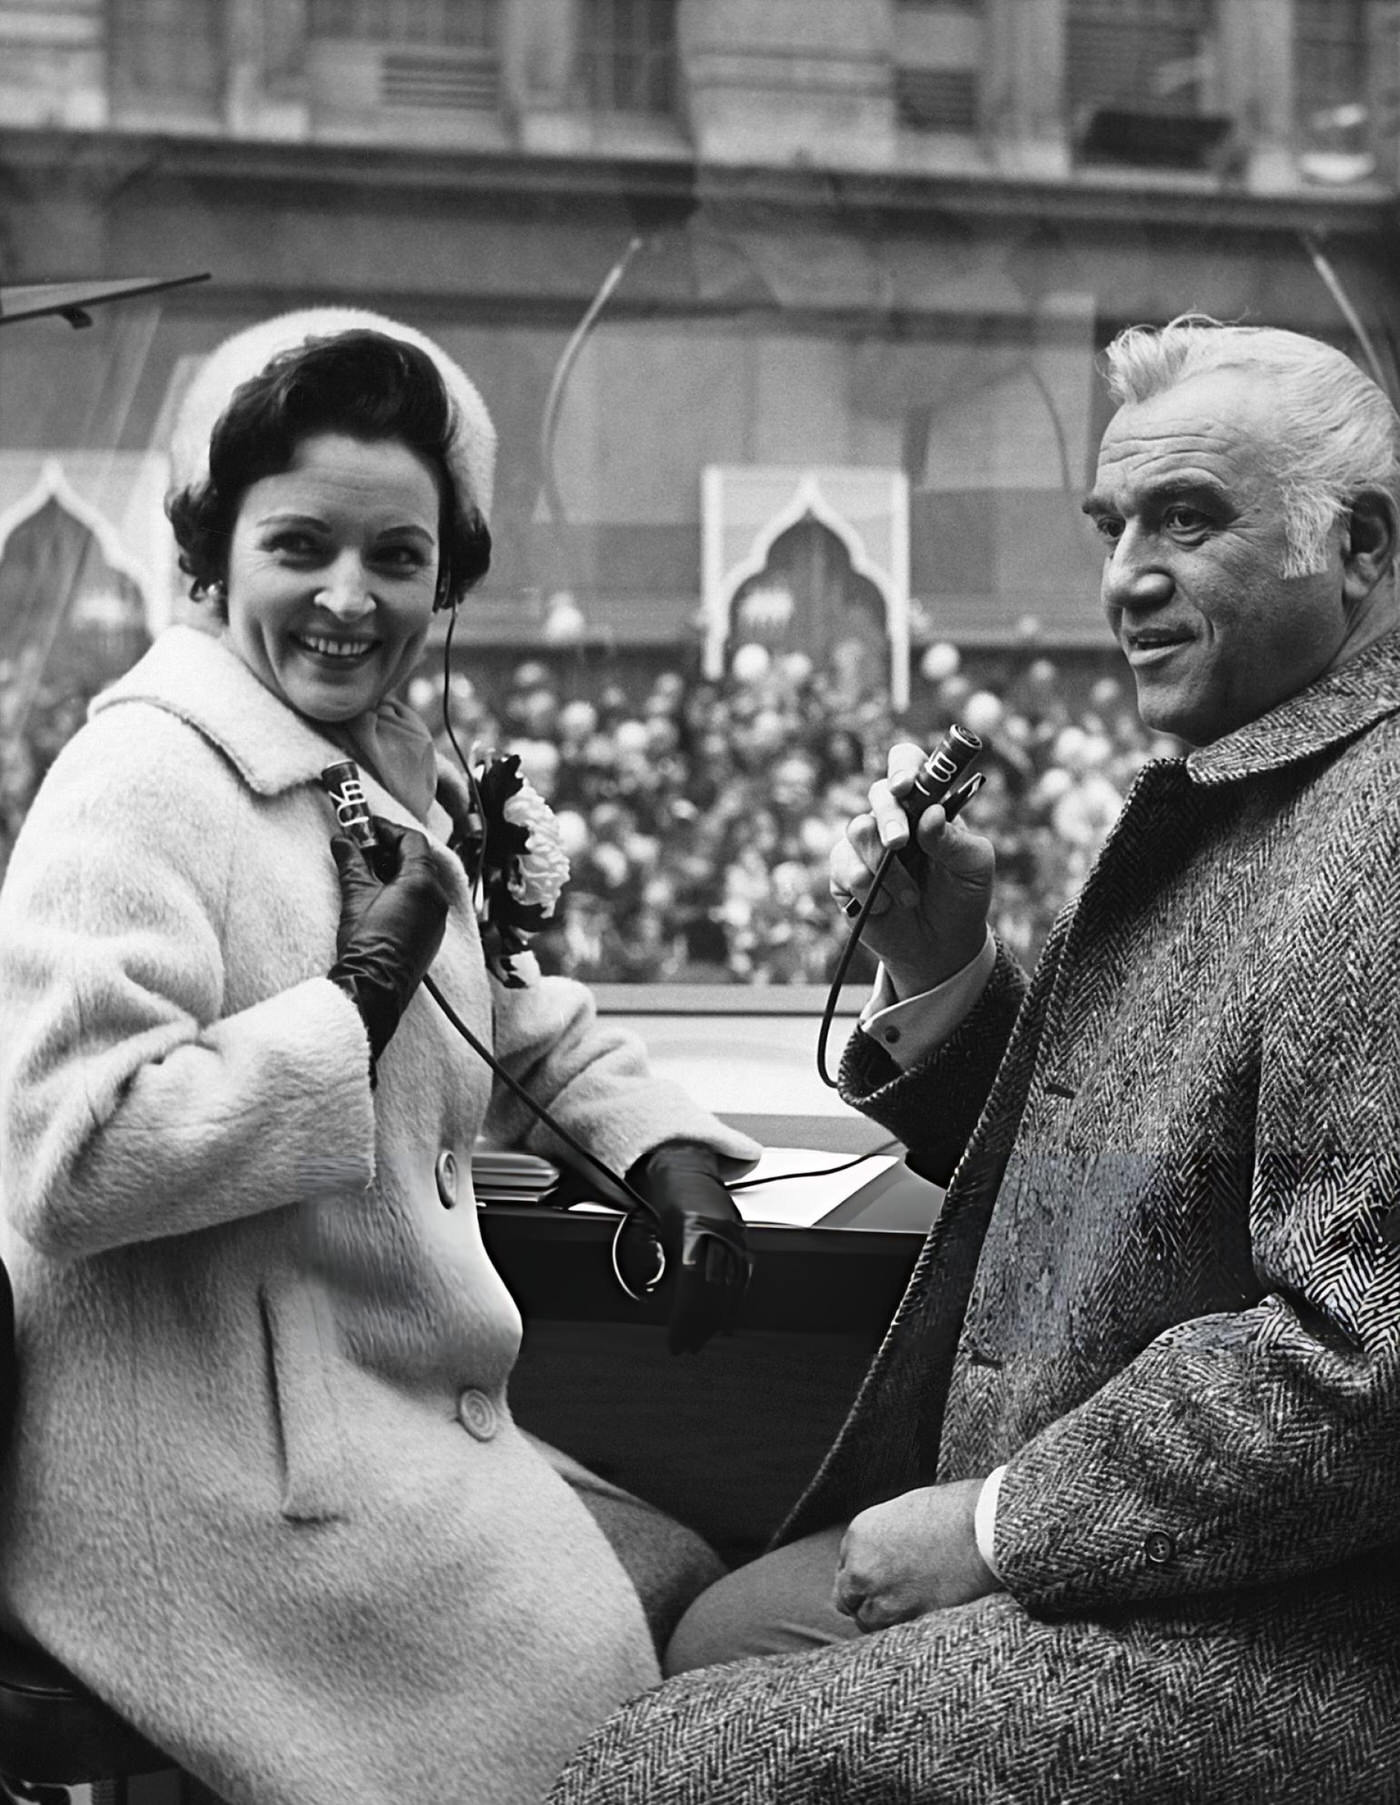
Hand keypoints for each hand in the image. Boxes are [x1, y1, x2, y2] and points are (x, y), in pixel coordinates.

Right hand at [329, 819, 449, 1073]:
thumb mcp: (355, 896)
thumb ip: (351, 863)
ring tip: (366, 873)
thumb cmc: (367, 944)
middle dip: (389, 851)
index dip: (387, 831)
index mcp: (423, 884)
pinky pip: (421, 904)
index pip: (412, 841)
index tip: (366, 829)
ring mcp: (436, 920)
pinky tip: (378, 898)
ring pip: (420, 883)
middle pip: (418, 861)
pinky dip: (403, 893)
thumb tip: (343, 842)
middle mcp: (436, 900)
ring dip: (395, 872)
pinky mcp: (430, 937)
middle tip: (362, 848)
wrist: (373, 988)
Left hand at [630, 1141, 751, 1354]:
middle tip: (686, 1346)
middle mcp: (719, 1228)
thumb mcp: (646, 1222)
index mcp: (692, 1224)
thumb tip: (651, 1288)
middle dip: (700, 1323)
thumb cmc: (662, 1193)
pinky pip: (742, 1275)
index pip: (694, 1280)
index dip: (686, 1314)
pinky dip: (734, 1301)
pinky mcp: (742, 1237)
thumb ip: (649, 1254)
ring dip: (715, 1318)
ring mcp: (734, 1232)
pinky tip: (725, 1320)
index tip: (676, 1337)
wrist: (684, 1162)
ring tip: (700, 1339)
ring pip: (731, 1285)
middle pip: (714, 1288)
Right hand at [829, 742, 995, 997]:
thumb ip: (956, 840)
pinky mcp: (845, 876)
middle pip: (878, 793)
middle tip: (900, 844)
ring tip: (910, 897)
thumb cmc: (962, 897)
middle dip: (889, 818)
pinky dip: (866, 889)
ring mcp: (865, 846)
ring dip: (885, 866)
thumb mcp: (974, 867)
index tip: (907, 786)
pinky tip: (884, 907)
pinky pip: (842, 866)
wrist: (941, 948)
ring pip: (857, 830)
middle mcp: (892, 819)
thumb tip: (931, 815)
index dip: (903, 767)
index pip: (907, 765)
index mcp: (925, 805)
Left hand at [832, 1479, 998, 1632]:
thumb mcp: (901, 1514)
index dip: (863, 1577)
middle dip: (864, 1600)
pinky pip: (893, 1636)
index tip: (878, 1580)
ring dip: (882, 1619)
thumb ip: (881, 1541)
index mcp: (858, 1536)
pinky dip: (903, 1631)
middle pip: (847, 1600)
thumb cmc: (951, 1511)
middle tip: (888, 1600)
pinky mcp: (908, 1621)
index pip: (845, 1569)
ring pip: (868, 1623)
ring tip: (907, 1610)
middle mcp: (861, 1570)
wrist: (982, 1528)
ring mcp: (883, 1599)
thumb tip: (881, 1560)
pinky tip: (918, 1618)